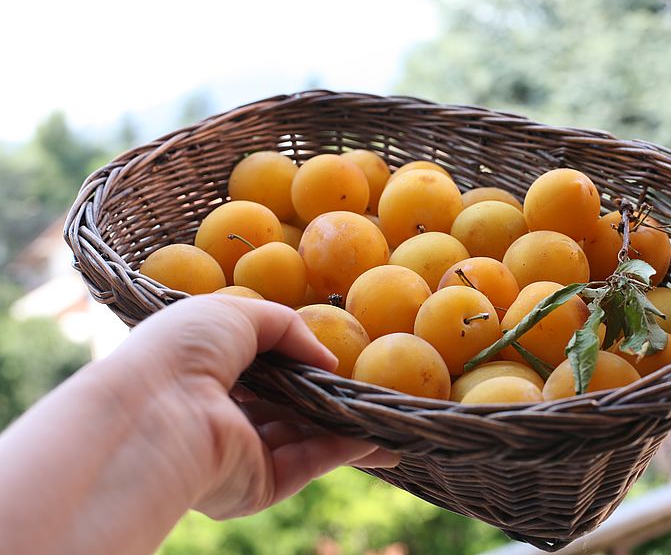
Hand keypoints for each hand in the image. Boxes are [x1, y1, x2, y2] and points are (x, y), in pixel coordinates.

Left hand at [111, 294, 398, 519]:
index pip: (263, 370)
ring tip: (391, 414)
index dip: (300, 363)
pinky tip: (379, 437)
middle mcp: (226, 414)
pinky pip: (311, 462)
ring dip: (348, 425)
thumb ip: (289, 327)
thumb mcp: (237, 311)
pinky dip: (346, 449)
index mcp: (209, 372)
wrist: (155, 410)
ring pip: (307, 437)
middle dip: (330, 398)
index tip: (338, 358)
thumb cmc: (182, 350)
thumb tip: (329, 361)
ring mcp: (243, 451)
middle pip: (290, 406)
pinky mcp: (259, 484)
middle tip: (373, 387)